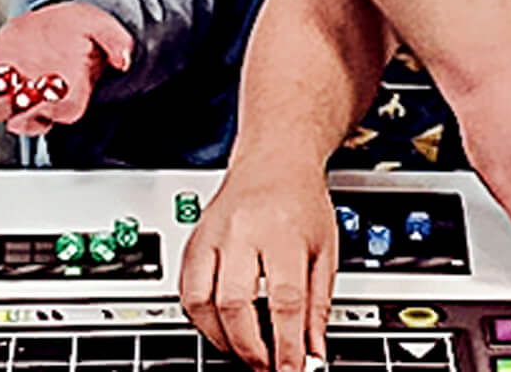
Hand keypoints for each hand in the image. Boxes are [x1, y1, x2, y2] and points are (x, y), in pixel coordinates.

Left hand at [0, 1, 132, 137]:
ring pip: (5, 105)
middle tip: (14, 120)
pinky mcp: (2, 70)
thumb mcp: (103, 29)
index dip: (55, 113)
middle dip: (22, 120)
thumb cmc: (83, 31)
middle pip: (32, 117)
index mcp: (72, 91)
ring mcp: (21, 86)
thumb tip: (124, 58)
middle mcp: (44, 95)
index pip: (65, 110)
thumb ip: (115, 42)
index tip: (46, 111)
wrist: (60, 22)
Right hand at [178, 162, 339, 370]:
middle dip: (250, 347)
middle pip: (235, 303)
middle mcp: (243, 232)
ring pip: (201, 300)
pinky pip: (185, 289)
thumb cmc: (301, 202)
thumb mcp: (325, 252)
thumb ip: (318, 307)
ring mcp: (212, 235)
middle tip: (265, 366)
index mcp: (283, 232)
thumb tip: (312, 352)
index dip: (286, 345)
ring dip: (220, 338)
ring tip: (242, 352)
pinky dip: (200, 319)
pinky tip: (220, 329)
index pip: (284, 301)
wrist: (274, 160)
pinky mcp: (194, 239)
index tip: (293, 369)